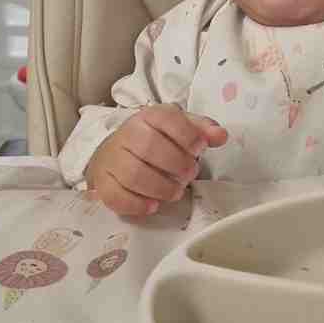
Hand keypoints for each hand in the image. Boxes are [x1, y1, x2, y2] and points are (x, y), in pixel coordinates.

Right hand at [85, 105, 227, 215]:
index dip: (187, 135)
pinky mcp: (102, 183)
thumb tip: (220, 136)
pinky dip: (137, 204)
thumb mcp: (179, 128)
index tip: (200, 149)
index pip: (167, 119)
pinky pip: (116, 196)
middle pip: (150, 148)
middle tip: (190, 174)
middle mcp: (127, 134)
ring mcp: (112, 159)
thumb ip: (201, 130)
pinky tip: (153, 205)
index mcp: (149, 116)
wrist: (115, 152)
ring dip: (160, 187)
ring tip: (176, 192)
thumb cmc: (155, 139)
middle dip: (176, 164)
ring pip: (134, 175)